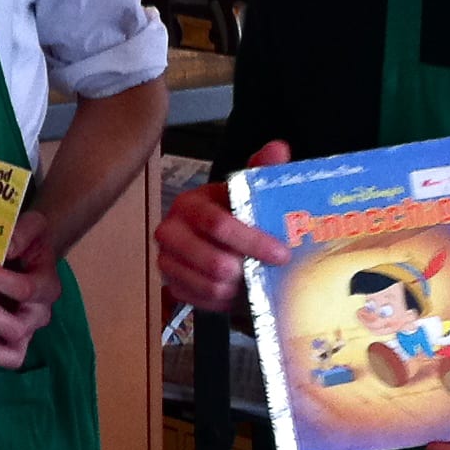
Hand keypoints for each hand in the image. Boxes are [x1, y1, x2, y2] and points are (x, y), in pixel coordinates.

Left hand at [0, 210, 61, 368]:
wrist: (30, 254)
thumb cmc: (29, 242)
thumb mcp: (32, 226)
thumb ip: (22, 232)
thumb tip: (6, 249)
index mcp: (47, 285)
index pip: (26, 290)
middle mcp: (39, 313)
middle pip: (18, 326)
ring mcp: (26, 331)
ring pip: (13, 350)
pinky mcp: (11, 342)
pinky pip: (5, 359)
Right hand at [155, 141, 290, 311]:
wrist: (219, 242)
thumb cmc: (236, 215)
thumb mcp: (249, 191)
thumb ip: (263, 169)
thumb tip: (278, 148)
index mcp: (190, 204)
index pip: (217, 224)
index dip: (252, 241)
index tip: (281, 254)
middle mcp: (170, 231)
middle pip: (214, 262)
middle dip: (247, 270)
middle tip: (267, 271)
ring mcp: (167, 261)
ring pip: (210, 286)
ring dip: (238, 287)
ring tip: (252, 280)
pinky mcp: (172, 285)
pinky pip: (202, 301)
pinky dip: (225, 301)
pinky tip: (237, 290)